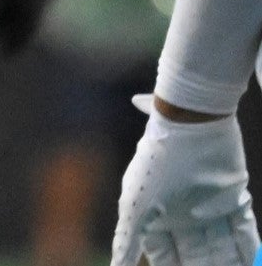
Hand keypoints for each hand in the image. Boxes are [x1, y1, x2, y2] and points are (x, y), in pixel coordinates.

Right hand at [113, 95, 257, 265]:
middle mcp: (181, 213)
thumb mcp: (136, 205)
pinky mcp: (234, 198)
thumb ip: (127, 240)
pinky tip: (253, 264)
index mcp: (155, 215)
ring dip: (227, 263)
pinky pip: (244, 232)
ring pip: (220, 247)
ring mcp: (209, 207)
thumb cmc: (157, 163)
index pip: (163, 253)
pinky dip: (249, 251)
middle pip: (194, 254)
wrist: (191, 124)